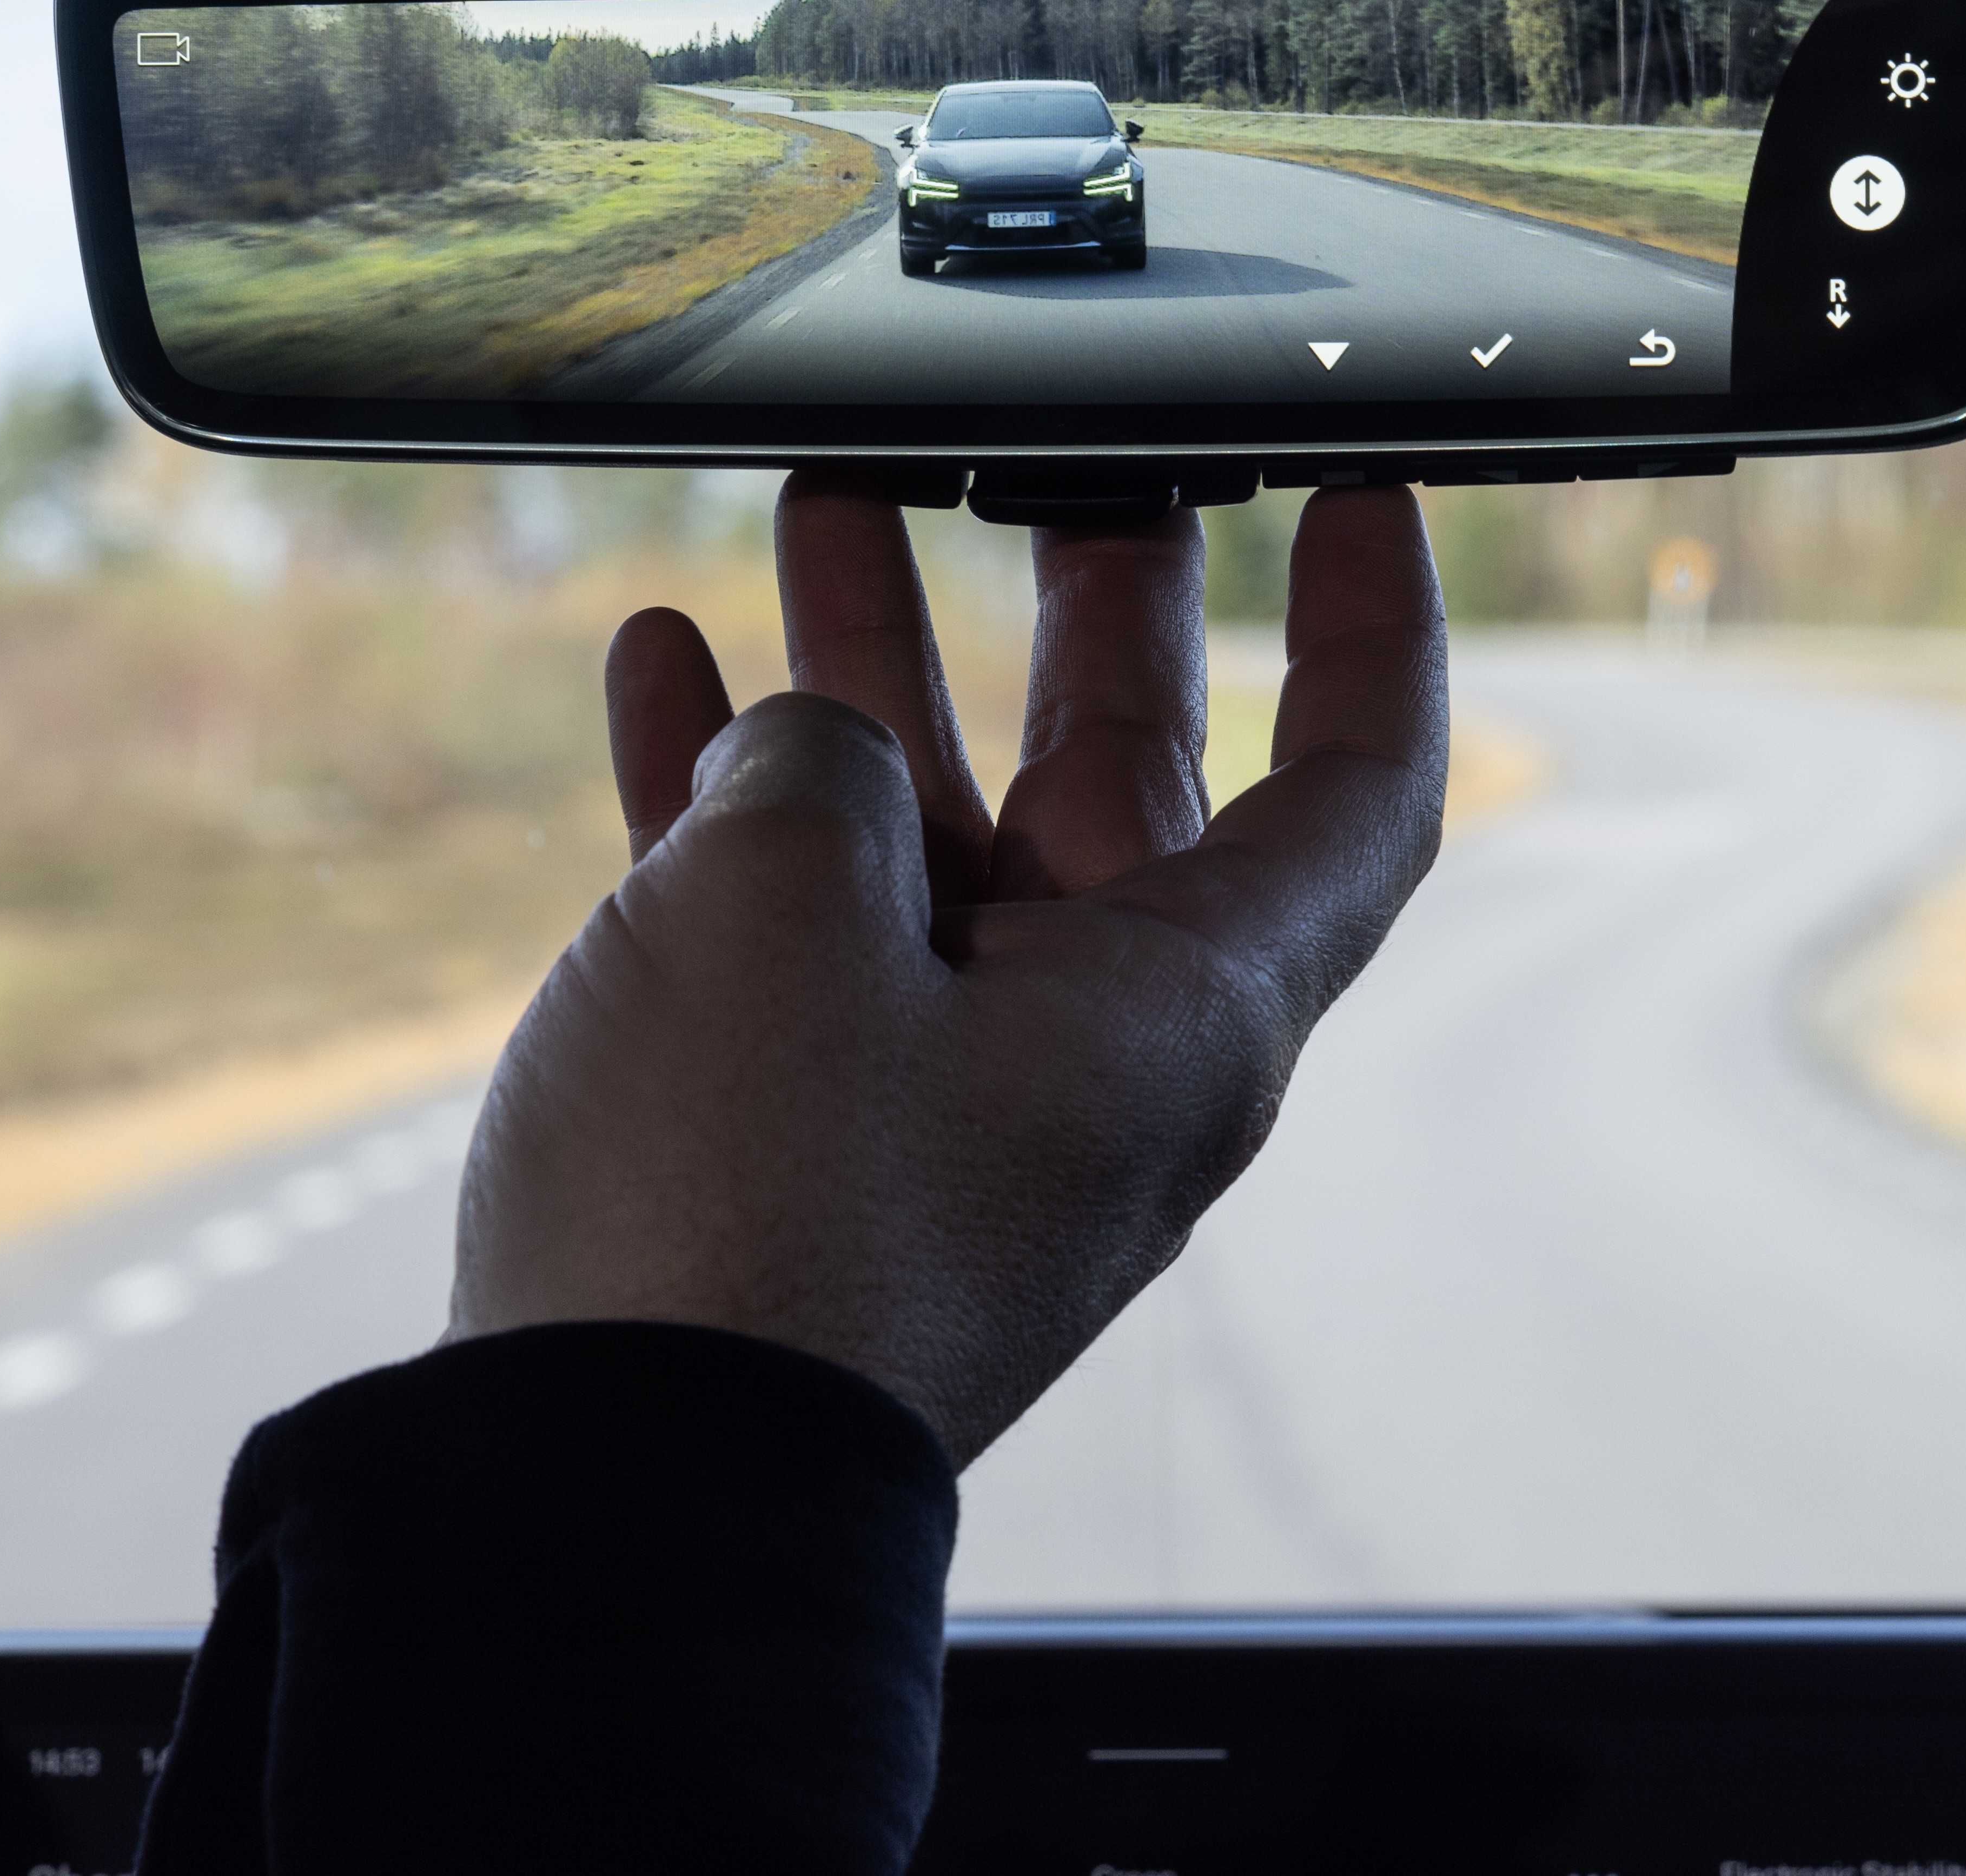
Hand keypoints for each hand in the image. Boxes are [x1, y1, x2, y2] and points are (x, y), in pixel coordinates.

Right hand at [448, 481, 1447, 1467]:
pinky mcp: (803, 1127)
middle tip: (1054, 460)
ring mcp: (941, 1085)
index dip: (1374, 632)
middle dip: (1083, 603)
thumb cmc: (738, 1213)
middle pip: (1124, 775)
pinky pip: (797, 916)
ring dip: (874, 668)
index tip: (1360, 499)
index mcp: (1175, 1007)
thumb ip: (818, 768)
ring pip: (937, 825)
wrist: (592, 1504)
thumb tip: (800, 748)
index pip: (1354, 790)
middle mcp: (1086, 1045)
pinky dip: (737, 793)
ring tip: (824, 505)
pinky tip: (666, 670)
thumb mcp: (783, 903)